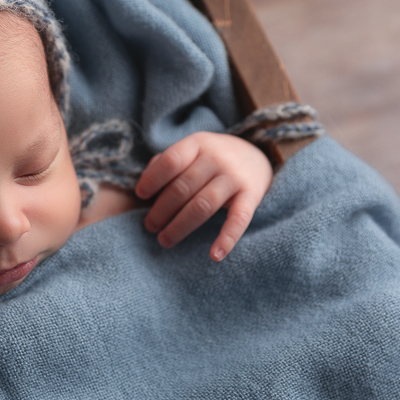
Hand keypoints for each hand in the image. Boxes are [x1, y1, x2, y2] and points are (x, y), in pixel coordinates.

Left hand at [135, 132, 271, 259]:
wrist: (258, 157)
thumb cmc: (212, 159)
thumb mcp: (192, 150)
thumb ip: (167, 162)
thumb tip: (144, 185)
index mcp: (198, 144)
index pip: (171, 161)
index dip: (152, 179)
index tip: (140, 195)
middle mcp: (217, 158)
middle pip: (183, 187)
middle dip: (161, 210)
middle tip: (149, 226)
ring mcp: (235, 177)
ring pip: (203, 205)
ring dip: (180, 226)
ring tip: (164, 240)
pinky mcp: (252, 196)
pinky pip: (238, 220)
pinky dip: (227, 238)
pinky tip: (214, 256)